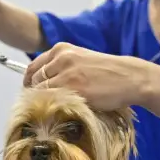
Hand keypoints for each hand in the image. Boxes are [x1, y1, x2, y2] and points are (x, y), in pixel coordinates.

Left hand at [23, 42, 149, 110]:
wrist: (129, 77)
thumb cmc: (107, 70)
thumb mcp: (80, 59)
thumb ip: (61, 66)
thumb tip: (43, 82)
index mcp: (61, 49)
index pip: (33, 67)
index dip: (29, 82)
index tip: (31, 92)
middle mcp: (61, 59)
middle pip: (35, 80)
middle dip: (34, 93)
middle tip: (40, 104)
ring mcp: (67, 74)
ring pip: (41, 91)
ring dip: (43, 101)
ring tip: (51, 108)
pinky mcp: (74, 89)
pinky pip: (53, 100)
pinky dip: (52, 106)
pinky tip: (59, 110)